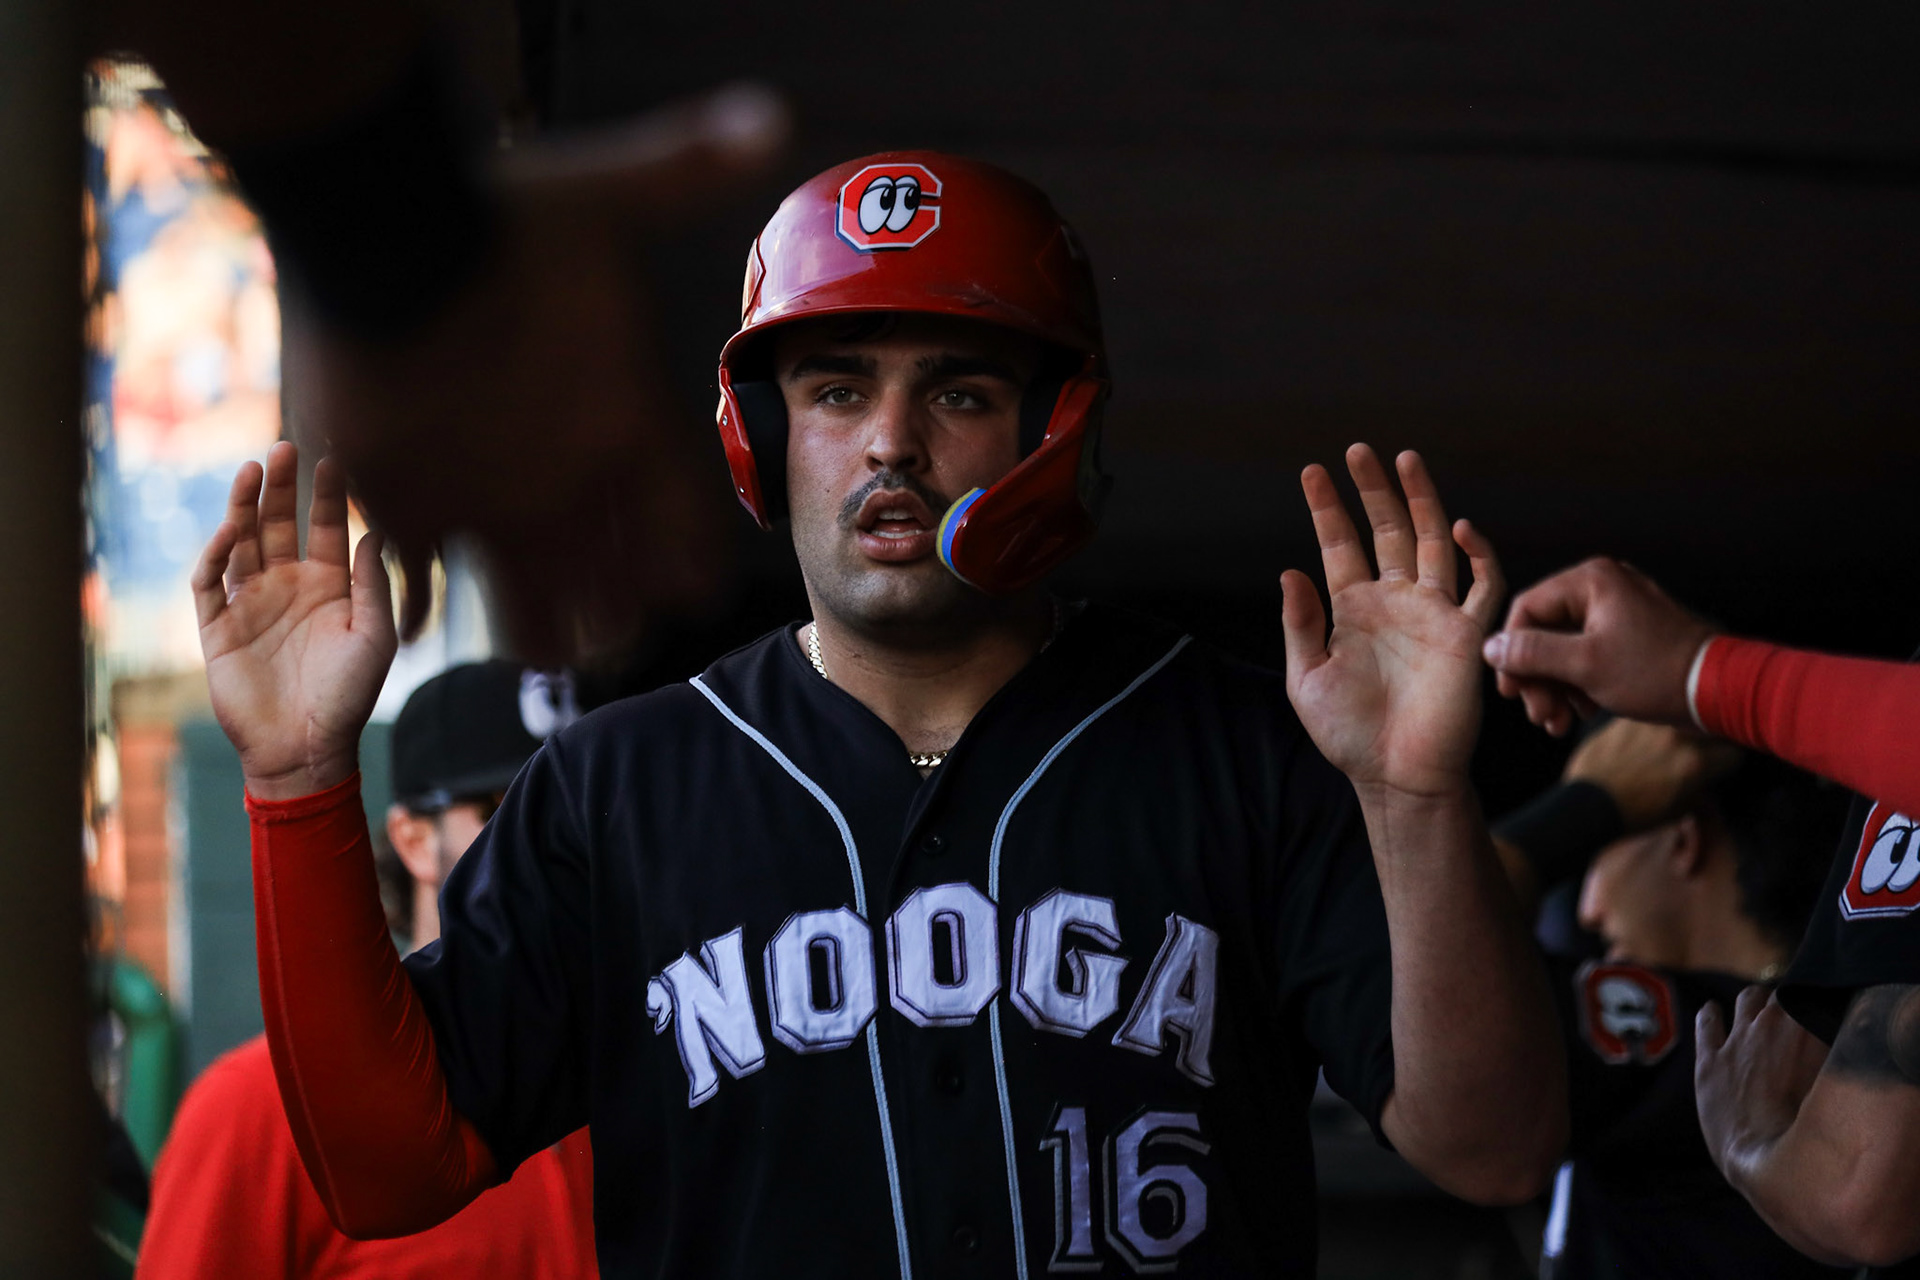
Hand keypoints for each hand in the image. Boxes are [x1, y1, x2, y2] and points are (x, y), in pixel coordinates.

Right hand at [191, 442, 396, 798]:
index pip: (326, 530)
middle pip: (280, 525)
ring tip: (253, 470)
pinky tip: (230, 529)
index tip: (333, 461)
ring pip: (242, 543)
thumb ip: (373, 585)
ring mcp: (250, 604)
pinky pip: (210, 581)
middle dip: (282, 488)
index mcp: (328, 588)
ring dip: (245, 507)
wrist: (306, 748)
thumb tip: (375, 535)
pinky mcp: (217, 627)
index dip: (328, 497)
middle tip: (285, 447)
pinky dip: (216, 553)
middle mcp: (287, 588)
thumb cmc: (349, 696)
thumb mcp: (374, 636)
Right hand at [284, 85, 788, 661]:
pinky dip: (424, 598)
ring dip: (545, 627)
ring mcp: (488, 510)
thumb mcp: (614, 193)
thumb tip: (772, 120)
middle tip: (616, 614)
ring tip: (547, 628)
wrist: (382, 231)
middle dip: (623, 617)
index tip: (686, 584)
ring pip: (534, 619)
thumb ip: (692, 170)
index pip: (689, 548)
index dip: (691, 574)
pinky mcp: (407, 511)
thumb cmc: (505, 214)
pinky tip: (423, 600)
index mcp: (633, 431)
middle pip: (619, 605)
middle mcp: (570, 488)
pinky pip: (426, 589)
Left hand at [1281, 445, 1503, 799]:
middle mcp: (1395, 602)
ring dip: (1422, 501)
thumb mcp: (1307, 679)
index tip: (1310, 472)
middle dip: (1374, 491)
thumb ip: (1300, 624)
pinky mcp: (1468, 635)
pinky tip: (1459, 527)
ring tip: (1404, 459)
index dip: (1327, 509)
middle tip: (1358, 450)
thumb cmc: (1349, 735)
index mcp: (1353, 610)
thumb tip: (1288, 571)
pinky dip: (1478, 554)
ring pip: (1433, 542)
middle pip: (1388, 531)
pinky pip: (1483, 585)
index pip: (1340, 545)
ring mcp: (1433, 614)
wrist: (1397, 776)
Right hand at [1481, 557, 1715, 736]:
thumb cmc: (1655, 671)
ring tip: (1558, 722)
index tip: (1511, 690)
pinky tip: (1579, 714)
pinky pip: (1589, 655)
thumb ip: (1532, 654)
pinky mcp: (1630, 636)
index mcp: (1592, 581)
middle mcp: (1604, 588)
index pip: (1528, 609)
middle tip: (1539, 714)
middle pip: (1546, 631)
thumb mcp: (1584, 665)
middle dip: (1538, 679)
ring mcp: (1619, 611)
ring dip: (1556, 688)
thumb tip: (1491, 647)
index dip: (1512, 652)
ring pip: (1566, 648)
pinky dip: (1579, 684)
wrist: (1719, 689)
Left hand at [1565, 718, 1741, 830]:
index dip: (1728, 761)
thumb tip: (1708, 773)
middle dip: (1712, 740)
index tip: (1720, 766)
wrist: (1588, 806)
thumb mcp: (1680, 808)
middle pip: (1712, 726)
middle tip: (1702, 752)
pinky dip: (1654, 724)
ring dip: (1683, 727)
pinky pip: (1650, 714)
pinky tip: (1645, 739)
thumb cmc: (1636, 814)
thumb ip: (1701, 785)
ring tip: (1672, 744)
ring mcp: (1649, 723)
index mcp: (1695, 762)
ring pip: (1680, 716)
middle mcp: (1676, 736)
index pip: (1734, 751)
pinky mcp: (1625, 718)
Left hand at [1696, 987, 1827, 1190]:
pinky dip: (1711, 1014)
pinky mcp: (1709, 1059)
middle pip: (1784, 996)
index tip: (1818, 1013)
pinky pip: (1707, 1020)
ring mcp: (1738, 1039)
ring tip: (1758, 1011)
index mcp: (1807, 1025)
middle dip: (1789, 1004)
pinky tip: (1712, 1012)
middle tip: (1795, 1020)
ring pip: (1749, 997)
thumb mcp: (1839, 1086)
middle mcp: (1771, 1023)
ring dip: (1756, 1003)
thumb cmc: (1815, 1131)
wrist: (1769, 1164)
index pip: (1813, 996)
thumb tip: (1838, 1036)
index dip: (1815, 1004)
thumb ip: (1836, 1054)